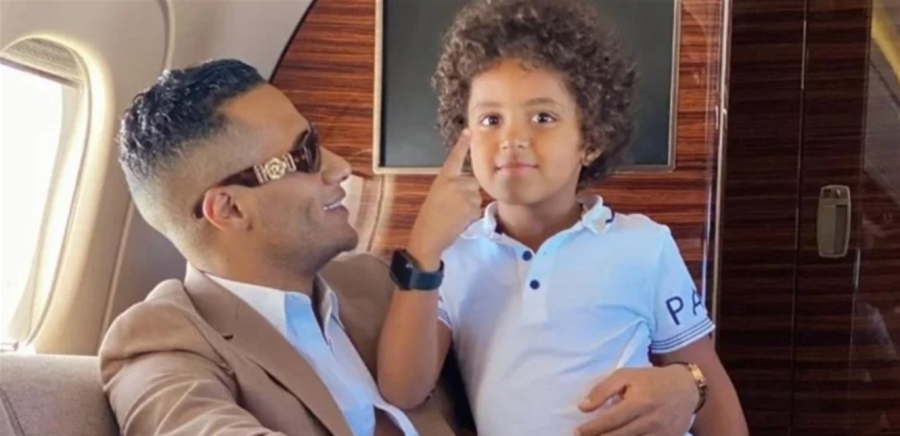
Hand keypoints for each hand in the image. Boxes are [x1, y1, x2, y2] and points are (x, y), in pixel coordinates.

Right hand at [407, 130, 480, 268]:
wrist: (428, 236)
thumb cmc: (430, 218)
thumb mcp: (437, 196)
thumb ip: (451, 187)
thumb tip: (469, 187)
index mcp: (443, 178)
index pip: (454, 158)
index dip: (462, 144)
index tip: (469, 131)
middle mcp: (454, 182)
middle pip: (473, 183)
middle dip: (469, 194)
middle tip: (454, 208)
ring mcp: (463, 194)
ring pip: (477, 196)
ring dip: (470, 206)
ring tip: (455, 215)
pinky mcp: (471, 206)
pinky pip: (478, 209)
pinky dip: (471, 216)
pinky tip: (459, 221)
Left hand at [575, 365, 697, 435]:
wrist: (686, 388)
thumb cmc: (651, 380)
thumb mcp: (625, 376)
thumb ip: (603, 390)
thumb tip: (582, 407)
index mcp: (639, 402)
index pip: (611, 420)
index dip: (592, 429)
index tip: (578, 432)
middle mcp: (651, 420)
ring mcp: (661, 434)